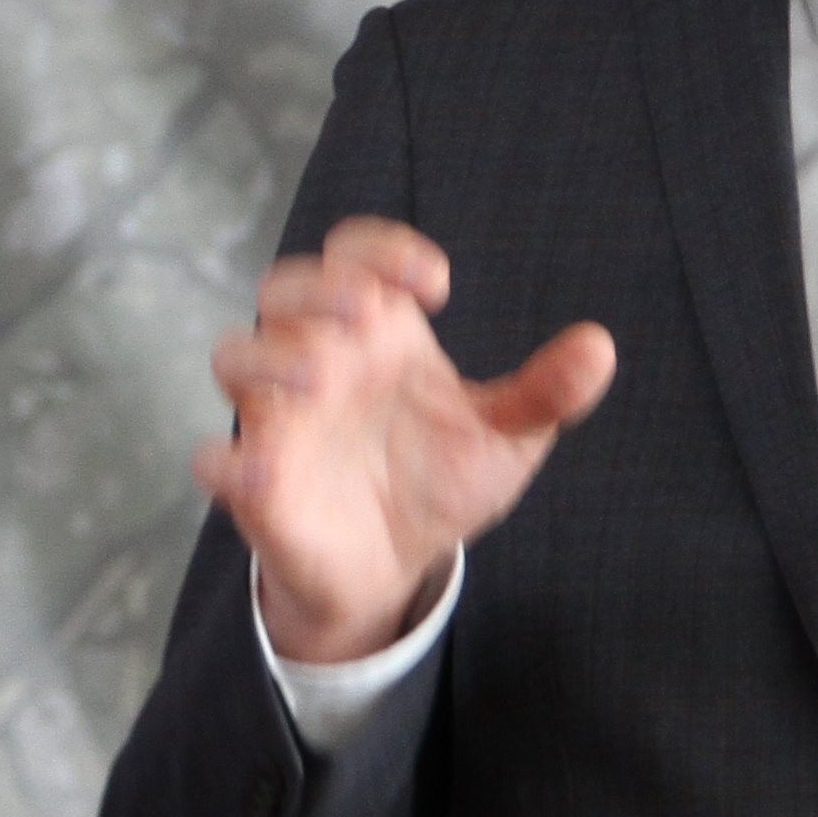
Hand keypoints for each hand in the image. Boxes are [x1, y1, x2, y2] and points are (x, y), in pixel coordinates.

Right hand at [201, 217, 617, 663]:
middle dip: (318, 288)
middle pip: (283, 288)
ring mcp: (281, 419)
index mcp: (375, 332)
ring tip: (322, 379)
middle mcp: (318, 358)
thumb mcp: (503, 438)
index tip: (438, 284)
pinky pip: (217, 463)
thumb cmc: (437, 480)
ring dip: (268, 357)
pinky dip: (227, 464)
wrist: (395, 567)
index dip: (386, 249)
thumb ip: (545, 394)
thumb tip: (600, 347)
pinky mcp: (257, 484)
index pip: (356, 255)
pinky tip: (260, 475)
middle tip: (369, 311)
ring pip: (234, 355)